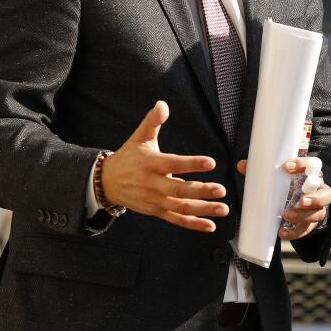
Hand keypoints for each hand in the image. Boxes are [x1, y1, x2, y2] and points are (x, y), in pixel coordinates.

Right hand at [100, 101, 226, 232]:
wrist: (108, 183)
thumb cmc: (129, 157)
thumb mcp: (139, 137)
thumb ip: (153, 121)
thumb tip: (162, 104)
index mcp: (150, 164)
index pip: (173, 164)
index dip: (192, 164)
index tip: (211, 162)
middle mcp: (152, 184)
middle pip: (179, 190)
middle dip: (201, 191)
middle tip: (221, 189)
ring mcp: (155, 200)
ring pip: (181, 207)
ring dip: (203, 210)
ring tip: (223, 208)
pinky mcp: (156, 211)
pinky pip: (176, 219)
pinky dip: (193, 224)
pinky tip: (210, 226)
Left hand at [236, 158, 330, 239]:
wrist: (305, 201)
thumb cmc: (292, 184)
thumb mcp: (282, 176)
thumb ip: (263, 170)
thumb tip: (241, 165)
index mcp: (313, 175)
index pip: (313, 166)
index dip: (303, 165)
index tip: (287, 166)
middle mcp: (320, 192)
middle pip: (325, 195)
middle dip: (314, 199)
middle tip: (301, 201)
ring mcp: (317, 210)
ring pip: (317, 214)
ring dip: (302, 216)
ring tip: (286, 216)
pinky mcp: (311, 224)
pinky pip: (306, 230)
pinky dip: (294, 232)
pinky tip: (282, 232)